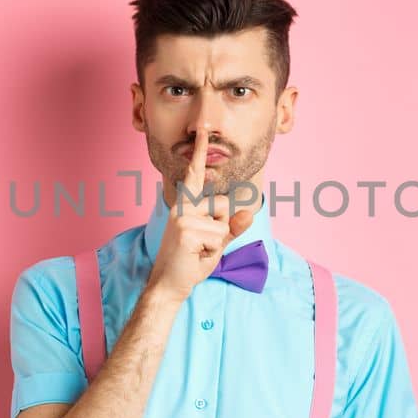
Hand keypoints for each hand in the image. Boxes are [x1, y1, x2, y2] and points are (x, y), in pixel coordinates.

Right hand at [145, 126, 254, 299]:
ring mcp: (183, 218)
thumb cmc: (190, 263)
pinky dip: (213, 251)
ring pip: (225, 223)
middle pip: (226, 205)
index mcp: (186, 207)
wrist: (169, 286)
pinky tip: (195, 255)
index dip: (200, 153)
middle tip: (202, 246)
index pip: (195, 176)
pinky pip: (220, 236)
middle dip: (224, 228)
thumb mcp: (216, 244)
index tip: (203, 131)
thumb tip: (248, 212)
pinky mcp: (187, 230)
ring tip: (198, 251)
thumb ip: (232, 227)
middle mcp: (183, 207)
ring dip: (218, 243)